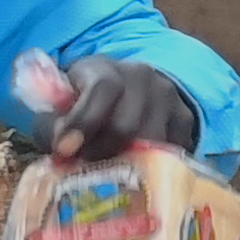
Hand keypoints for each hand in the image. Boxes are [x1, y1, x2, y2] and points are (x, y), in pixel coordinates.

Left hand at [44, 57, 195, 164]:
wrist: (125, 86)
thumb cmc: (82, 100)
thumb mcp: (60, 103)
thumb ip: (53, 123)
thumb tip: (62, 150)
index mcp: (104, 67)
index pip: (103, 88)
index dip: (84, 121)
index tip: (64, 150)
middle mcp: (142, 77)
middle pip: (128, 123)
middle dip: (102, 151)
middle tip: (84, 167)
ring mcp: (168, 96)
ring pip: (152, 141)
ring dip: (128, 162)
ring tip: (108, 172)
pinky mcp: (185, 117)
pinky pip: (173, 150)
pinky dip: (155, 164)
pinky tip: (136, 169)